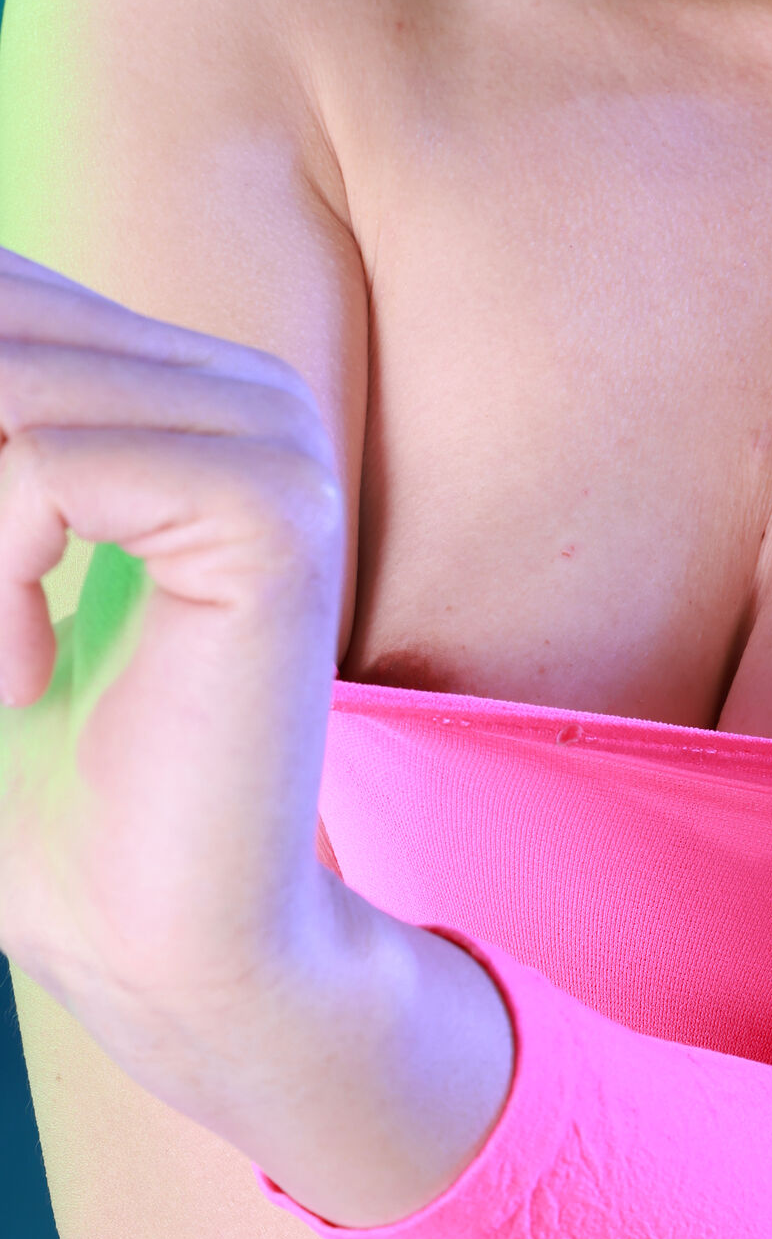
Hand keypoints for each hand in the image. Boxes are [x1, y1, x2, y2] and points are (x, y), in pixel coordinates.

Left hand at [0, 245, 511, 1222]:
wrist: (159, 944)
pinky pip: (53, 462)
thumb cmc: (38, 787)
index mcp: (178, 384)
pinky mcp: (277, 514)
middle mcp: (242, 386)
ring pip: (10, 386)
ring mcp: (275, 439)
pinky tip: (27, 674)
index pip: (2, 294)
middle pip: (0, 319)